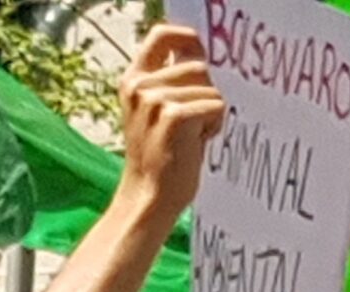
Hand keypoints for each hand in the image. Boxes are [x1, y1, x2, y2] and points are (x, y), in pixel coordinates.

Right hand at [115, 25, 226, 225]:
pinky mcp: (174, 116)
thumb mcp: (156, 111)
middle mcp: (140, 87)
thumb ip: (170, 81)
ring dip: (210, 114)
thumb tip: (198, 53)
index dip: (187, 37)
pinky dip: (214, 127)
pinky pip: (216, 106)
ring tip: (189, 138)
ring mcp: (154, 101)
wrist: (147, 199)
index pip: (162, 34)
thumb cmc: (159, 158)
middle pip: (199, 66)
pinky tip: (195, 145)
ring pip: (211, 89)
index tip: (198, 51)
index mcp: (132, 81)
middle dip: (205, 93)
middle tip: (189, 126)